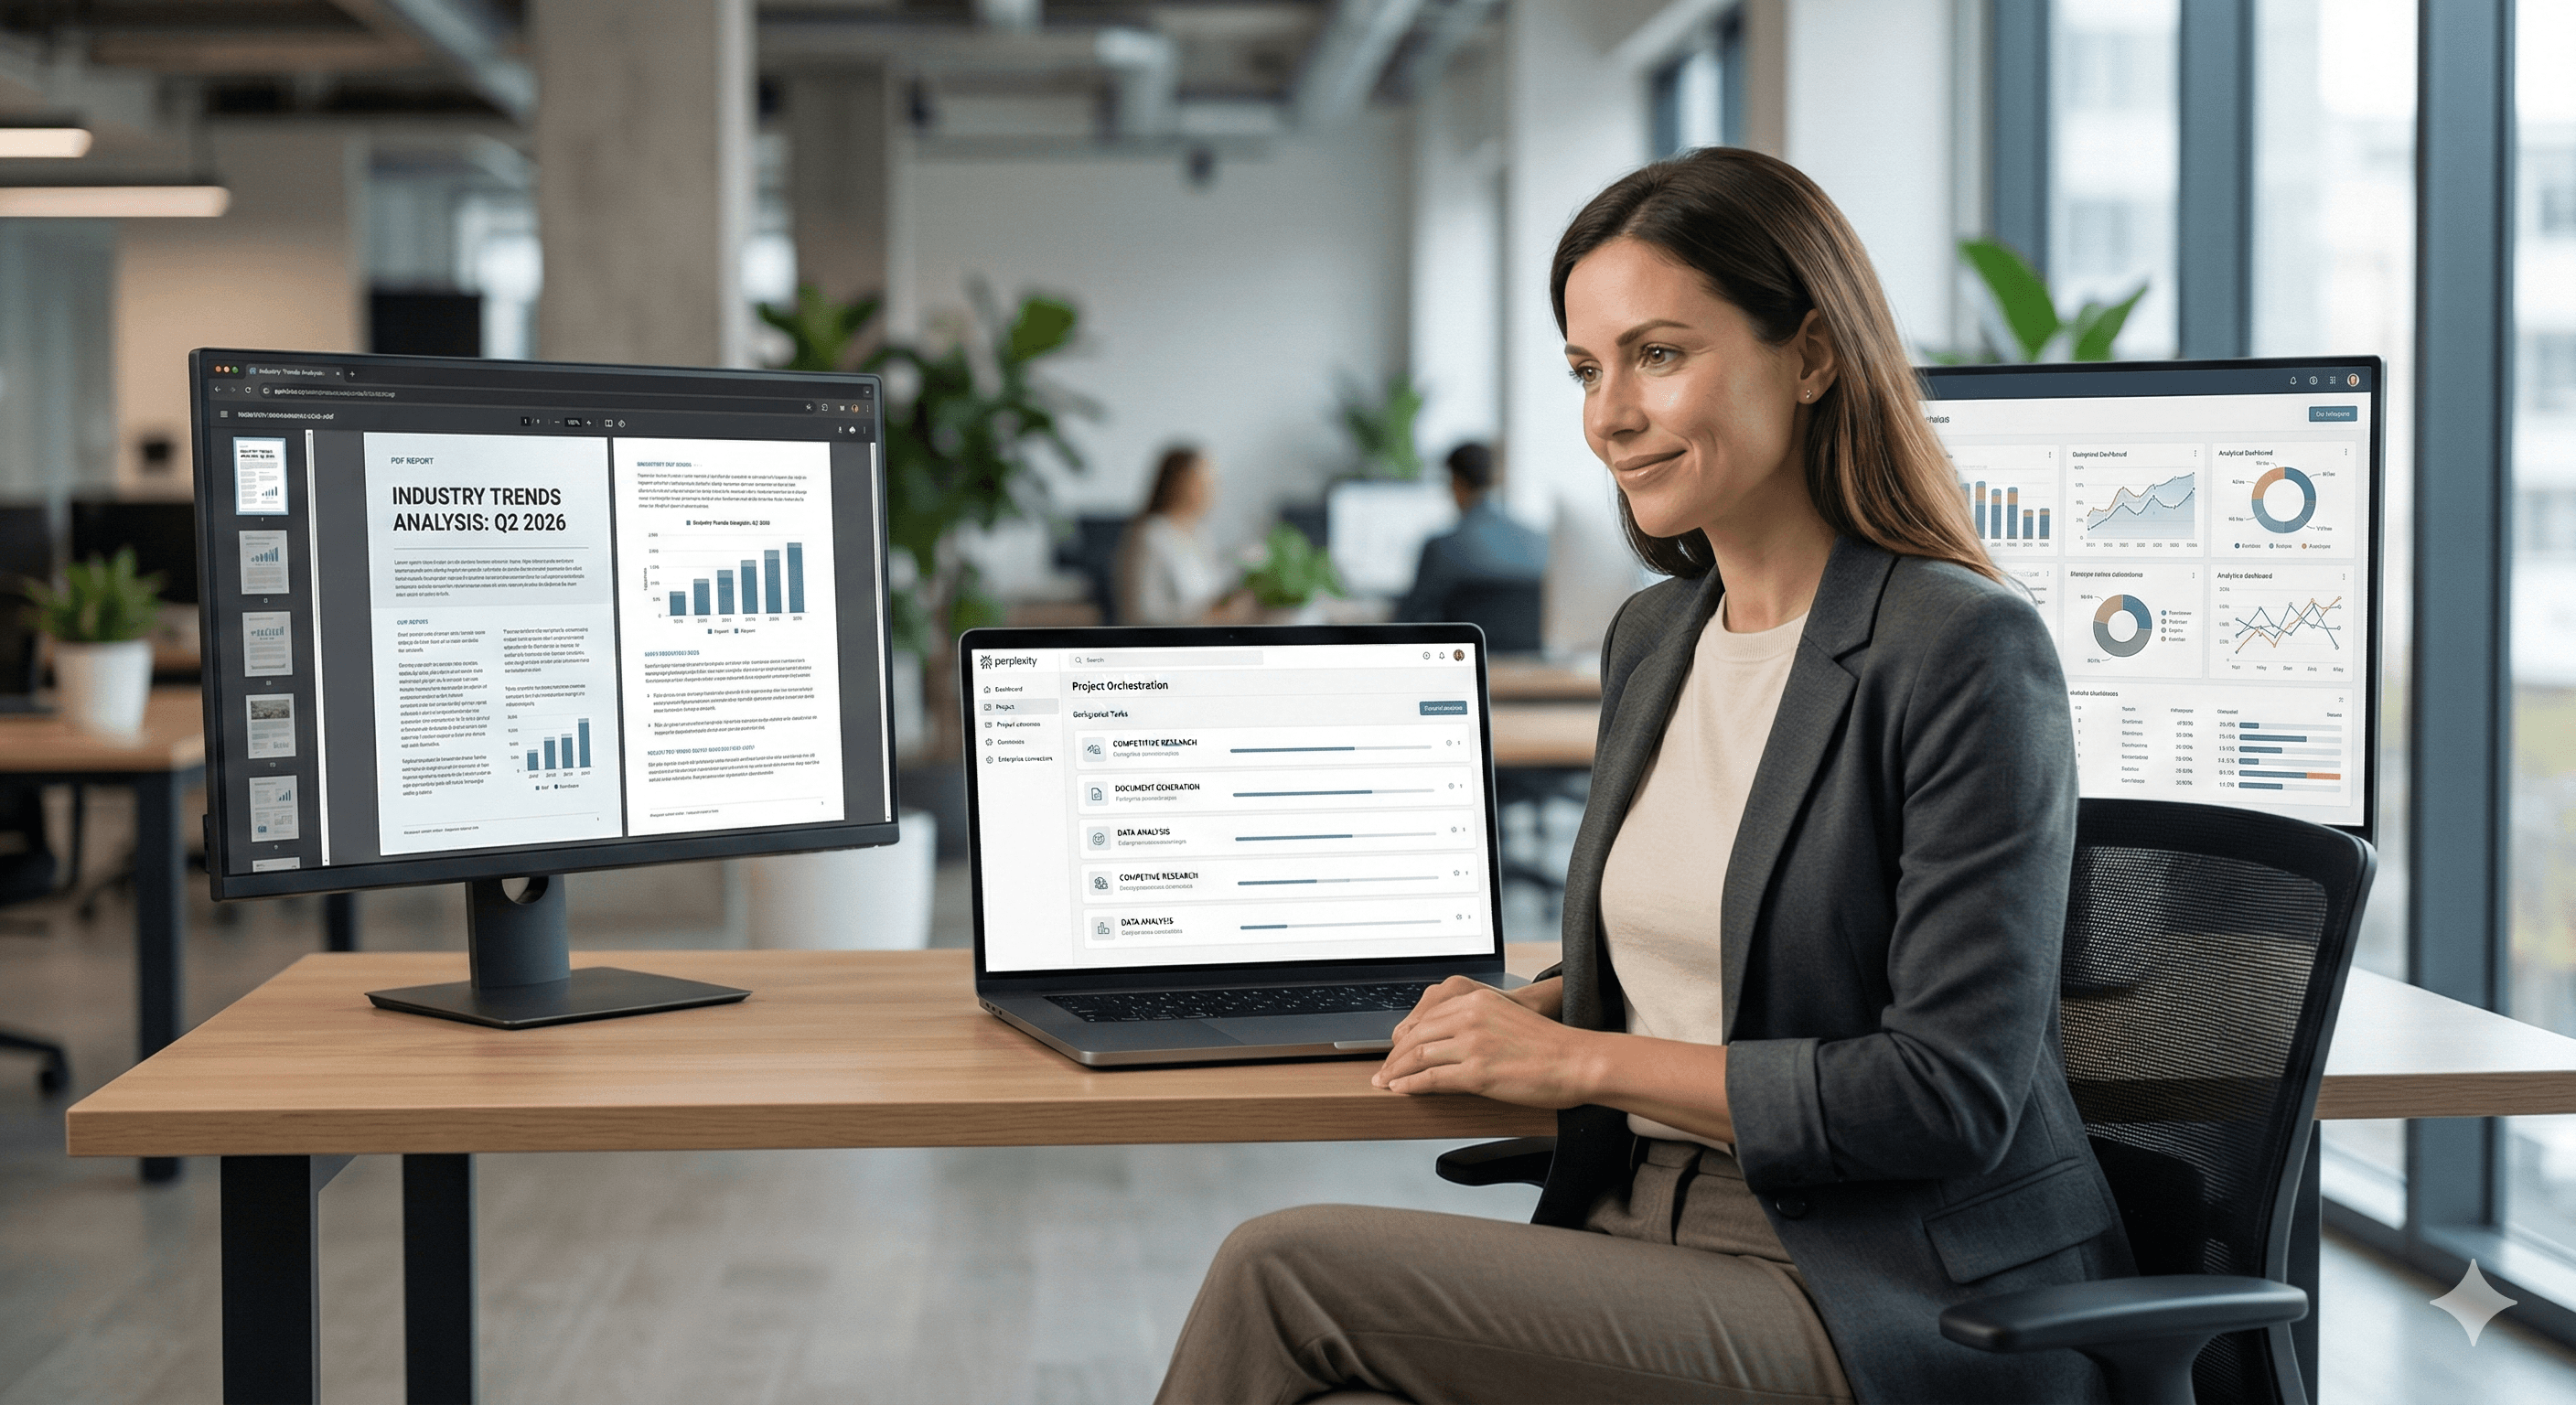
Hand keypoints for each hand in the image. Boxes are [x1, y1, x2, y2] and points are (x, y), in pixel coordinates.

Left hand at [1372, 975, 1600, 1106]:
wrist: (1577, 1061)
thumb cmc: (1549, 1046)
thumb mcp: (1506, 1019)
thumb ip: (1477, 1023)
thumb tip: (1449, 1043)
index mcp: (1477, 1000)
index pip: (1426, 1018)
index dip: (1404, 1038)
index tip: (1395, 1050)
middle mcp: (1470, 1016)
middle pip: (1415, 1037)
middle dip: (1394, 1056)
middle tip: (1382, 1070)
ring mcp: (1472, 1044)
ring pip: (1418, 1057)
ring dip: (1395, 1073)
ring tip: (1385, 1083)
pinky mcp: (1477, 1072)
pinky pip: (1431, 1079)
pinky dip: (1410, 1086)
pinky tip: (1401, 1090)